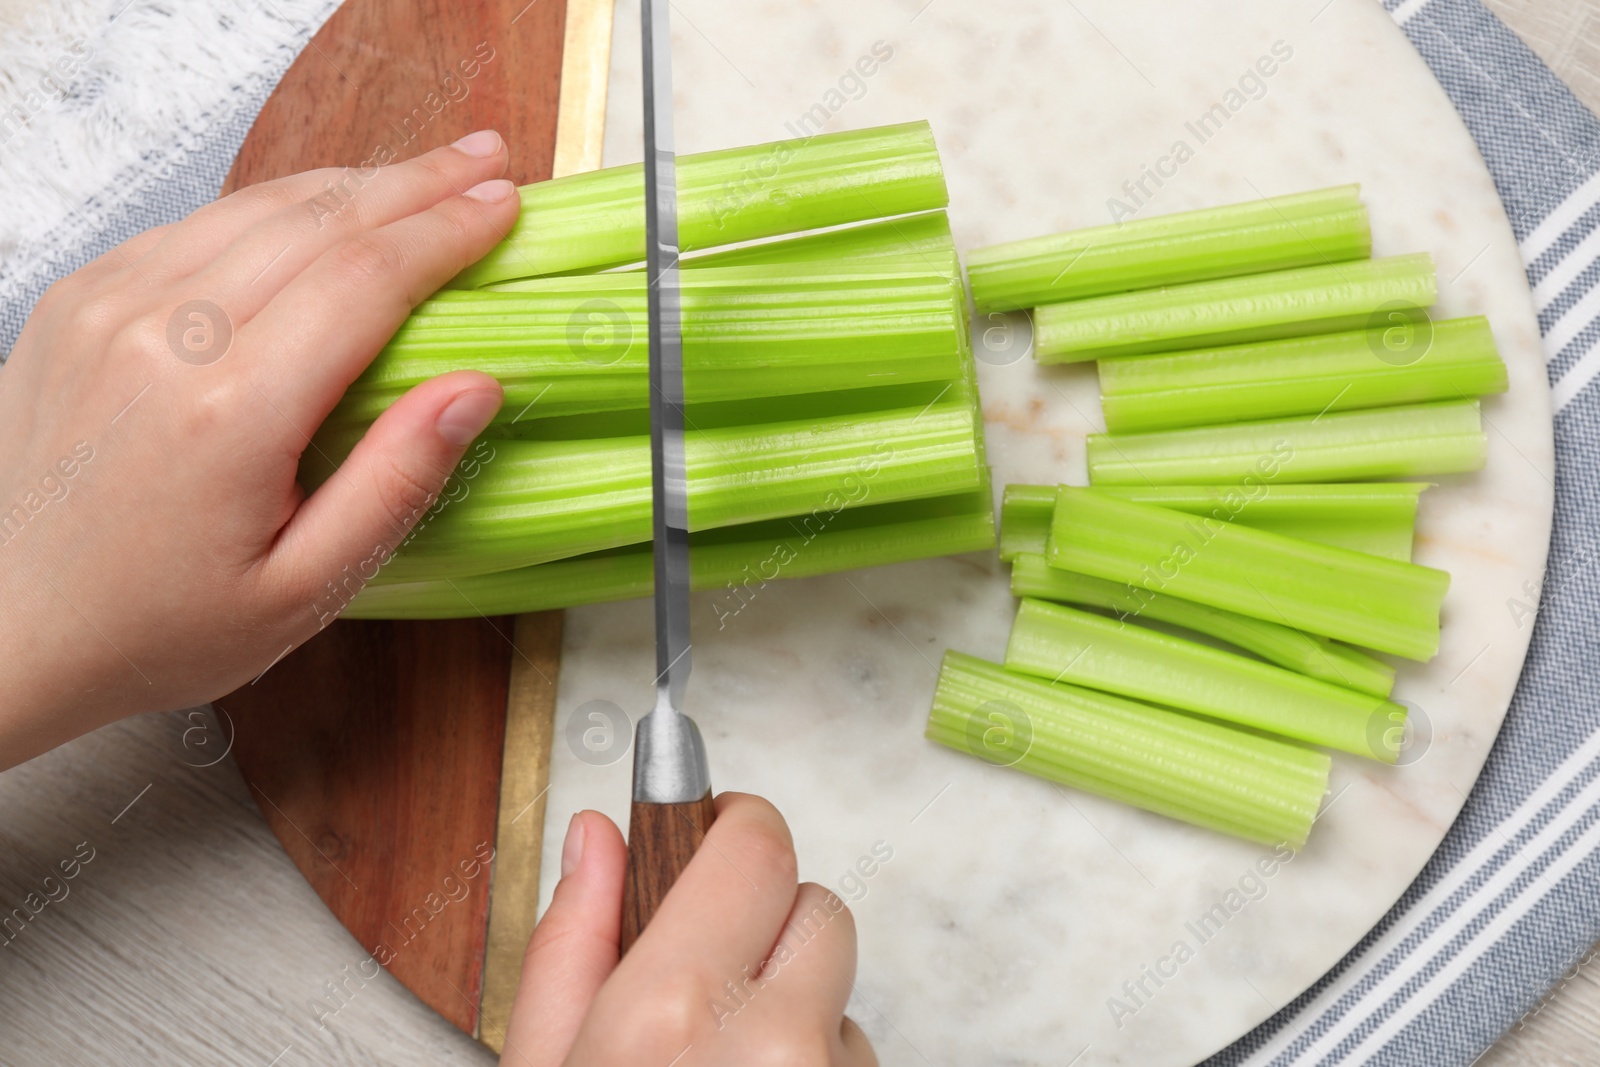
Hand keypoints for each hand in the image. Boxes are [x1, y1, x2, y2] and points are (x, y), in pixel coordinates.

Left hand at [0, 130, 520, 767]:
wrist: (4, 629)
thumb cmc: (150, 626)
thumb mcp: (302, 590)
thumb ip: (394, 483)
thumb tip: (474, 389)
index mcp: (228, 410)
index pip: (366, 279)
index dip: (446, 233)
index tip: (503, 208)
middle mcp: (161, 335)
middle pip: (318, 220)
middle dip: (416, 183)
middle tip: (484, 160)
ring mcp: (107, 305)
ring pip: (257, 207)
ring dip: (352, 184)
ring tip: (422, 175)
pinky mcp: (78, 299)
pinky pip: (198, 225)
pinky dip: (275, 209)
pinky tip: (323, 214)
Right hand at [502, 793, 876, 1065]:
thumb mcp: (542, 1066)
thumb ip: (569, 949)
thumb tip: (598, 837)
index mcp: (672, 1013)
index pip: (756, 846)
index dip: (735, 828)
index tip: (716, 832)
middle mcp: (774, 1044)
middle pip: (815, 910)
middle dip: (766, 925)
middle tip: (704, 978)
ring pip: (837, 992)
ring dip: (792, 1009)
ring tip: (717, 1064)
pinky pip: (852, 1053)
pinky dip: (813, 1063)